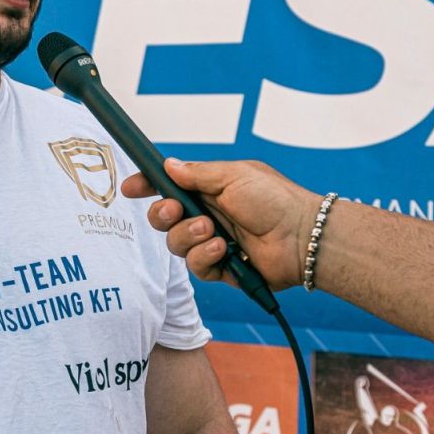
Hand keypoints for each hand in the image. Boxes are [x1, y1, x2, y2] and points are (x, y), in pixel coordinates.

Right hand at [119, 159, 319, 289]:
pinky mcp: (221, 267)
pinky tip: (223, 249)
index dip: (147, 186)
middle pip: (164, 218)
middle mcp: (208, 215)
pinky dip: (205, 256)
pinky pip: (196, 266)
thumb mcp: (233, 175)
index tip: (131, 188)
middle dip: (163, 214)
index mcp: (210, 189)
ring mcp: (212, 242)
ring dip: (188, 236)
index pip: (169, 186)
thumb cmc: (276, 199)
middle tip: (175, 210)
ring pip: (176, 243)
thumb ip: (197, 173)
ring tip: (211, 231)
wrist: (302, 236)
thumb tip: (169, 165)